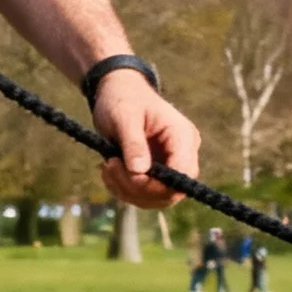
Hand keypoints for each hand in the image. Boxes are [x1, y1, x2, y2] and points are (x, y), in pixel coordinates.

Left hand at [93, 69, 200, 209]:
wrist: (117, 92)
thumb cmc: (123, 98)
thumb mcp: (125, 116)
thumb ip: (133, 143)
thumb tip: (139, 172)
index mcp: (183, 136)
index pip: (184, 173)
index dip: (159, 183)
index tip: (130, 173)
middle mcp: (183, 154)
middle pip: (172, 191)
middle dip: (139, 188)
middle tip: (110, 167)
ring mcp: (170, 166)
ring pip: (157, 198)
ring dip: (127, 190)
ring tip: (107, 166)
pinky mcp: (156, 174)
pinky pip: (144, 195)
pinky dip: (123, 189)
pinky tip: (109, 170)